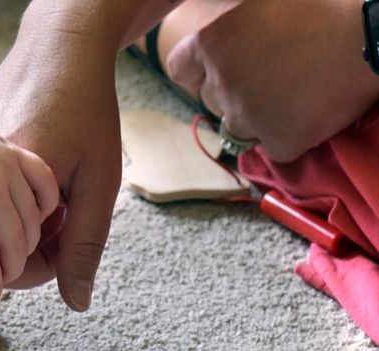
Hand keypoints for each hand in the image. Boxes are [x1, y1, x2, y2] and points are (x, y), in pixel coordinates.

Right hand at [0, 29, 121, 310]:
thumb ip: (85, 244)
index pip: (5, 263)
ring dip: (15, 224)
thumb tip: (77, 303)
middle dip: (28, 249)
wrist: (58, 47)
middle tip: (63, 222)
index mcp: (8, 187)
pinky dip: (1, 198)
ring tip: (52, 201)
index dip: (34, 271)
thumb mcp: (98, 183)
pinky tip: (32, 182)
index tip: (57, 257)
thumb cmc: (85, 110)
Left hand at [0, 109, 57, 349]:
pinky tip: (38, 216)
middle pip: (16, 246)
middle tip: (2, 276)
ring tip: (14, 251)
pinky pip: (43, 181)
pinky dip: (46, 202)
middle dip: (11, 269)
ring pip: (32, 220)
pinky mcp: (12, 151)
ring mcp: (6, 170)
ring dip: (26, 242)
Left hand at [166, 0, 378, 161]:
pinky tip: (312, 113)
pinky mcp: (280, 139)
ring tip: (295, 95)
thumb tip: (210, 14)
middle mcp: (222, 82)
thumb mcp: (261, 1)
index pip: (180, 70)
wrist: (372, 36)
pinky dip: (291, 137)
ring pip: (240, 128)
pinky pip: (275, 148)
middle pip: (213, 102)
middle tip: (273, 78)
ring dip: (260, 118)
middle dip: (236, 94)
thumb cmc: (321, 6)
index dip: (201, 72)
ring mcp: (249, 115)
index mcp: (211, 43)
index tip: (223, 69)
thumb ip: (232, 20)